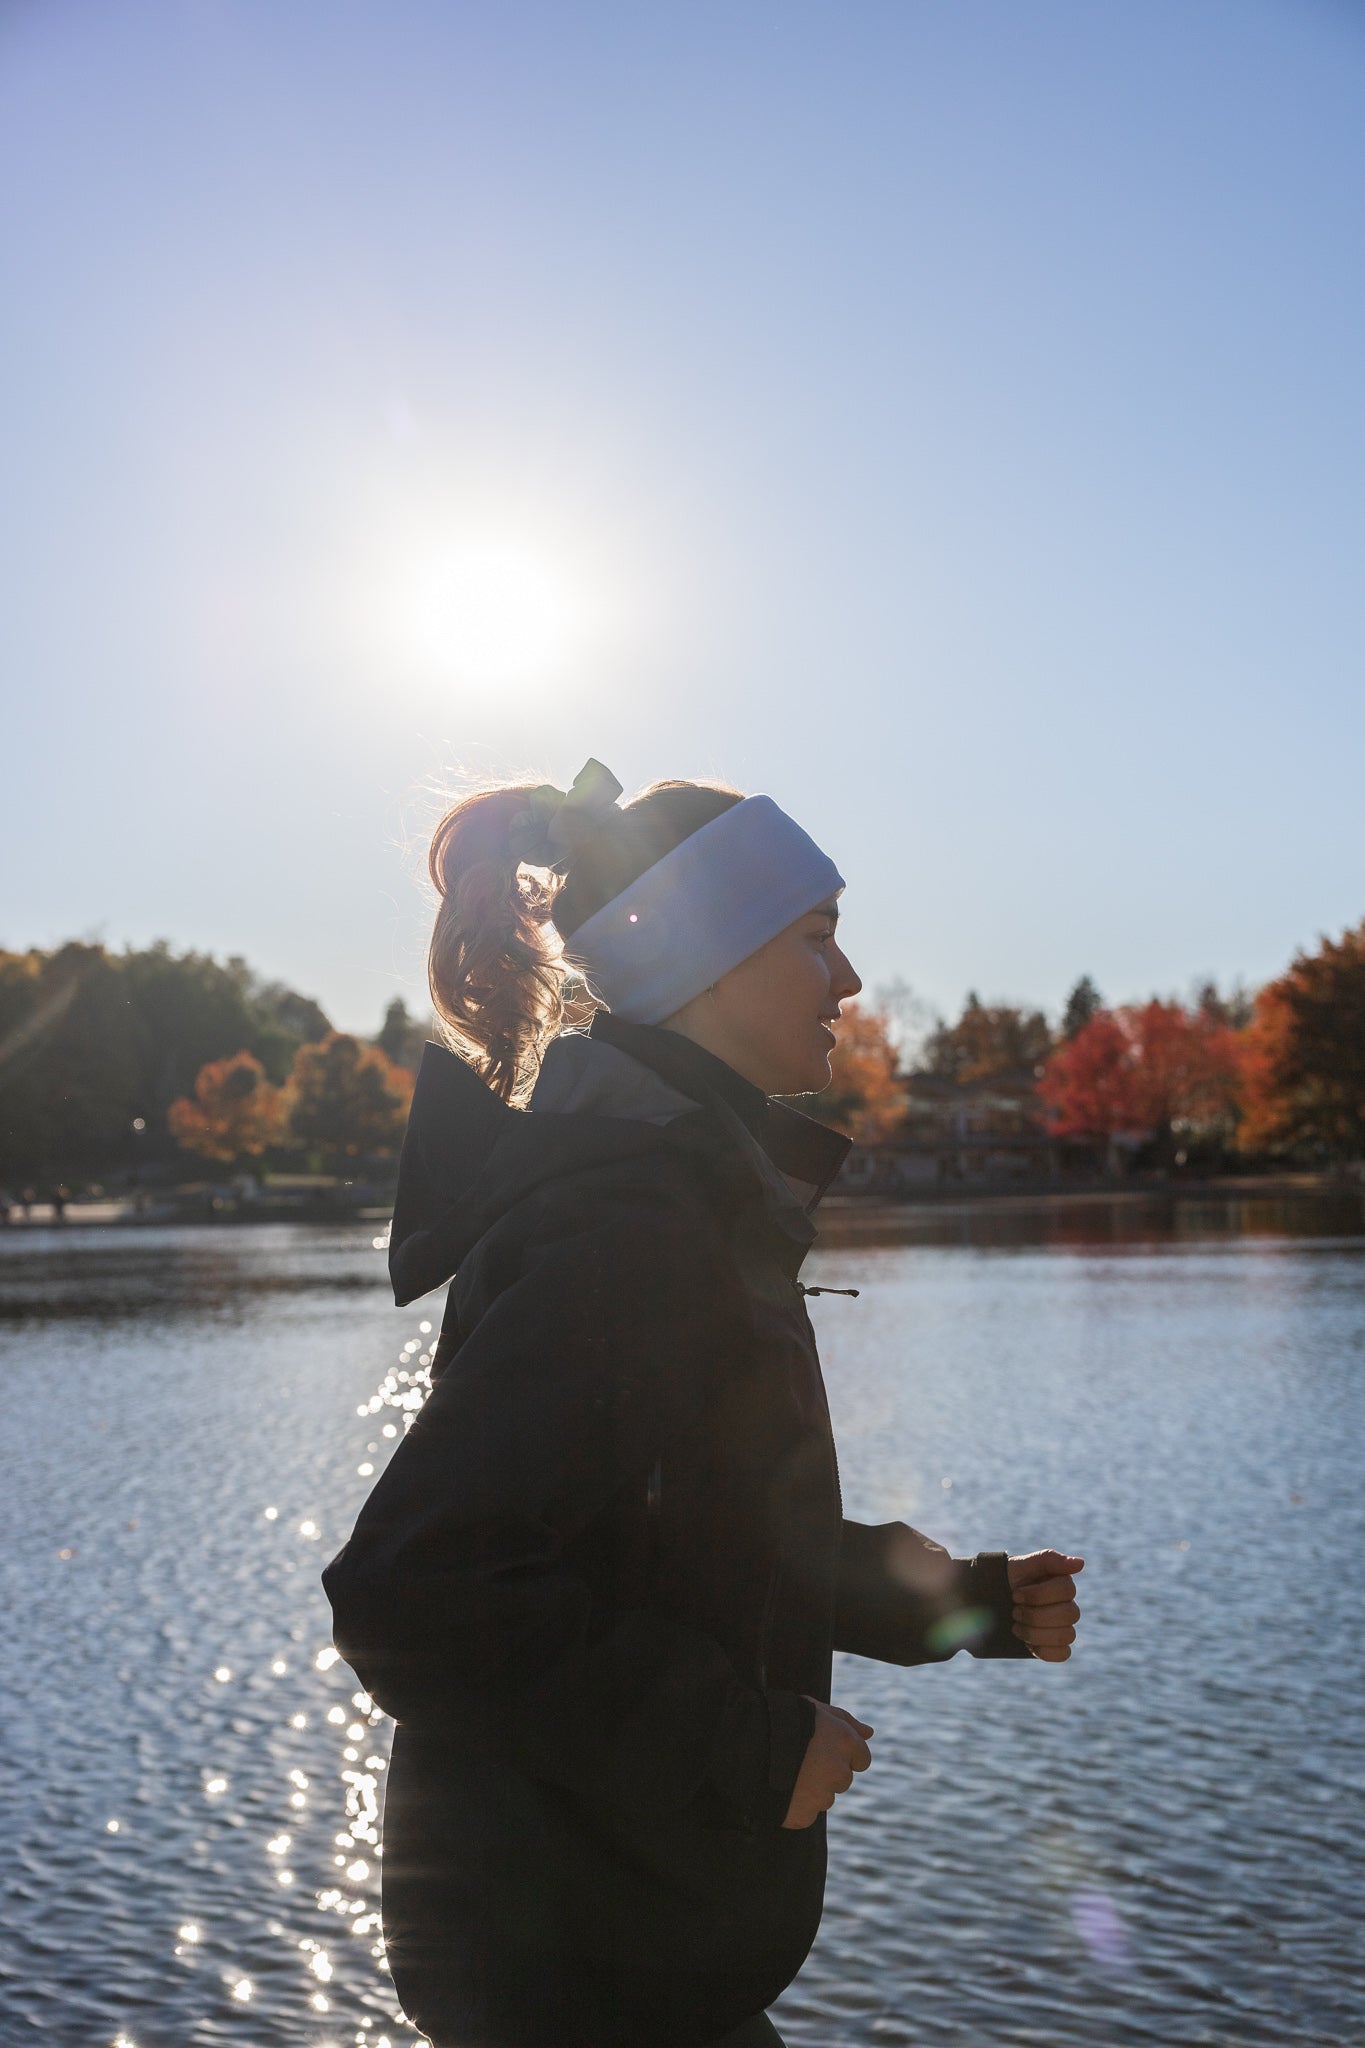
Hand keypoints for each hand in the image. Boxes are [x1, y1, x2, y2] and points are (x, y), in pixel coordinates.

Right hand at [782, 1700, 873, 1828]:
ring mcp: (822, 1796)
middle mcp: (840, 1771)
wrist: (746, 1741)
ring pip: (824, 1797)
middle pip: (842, 1780)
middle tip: (800, 1759)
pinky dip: (796, 1805)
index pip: (862, 1759)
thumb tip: (870, 1733)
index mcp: (846, 1742)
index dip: (844, 1755)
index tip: (824, 1750)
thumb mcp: (816, 1709)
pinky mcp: (804, 1815)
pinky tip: (780, 1788)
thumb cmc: (783, 1719)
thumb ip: (846, 1721)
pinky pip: (807, 1813)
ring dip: (811, 1789)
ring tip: (786, 1771)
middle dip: (827, 1772)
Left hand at [1007, 1549, 1083, 1660]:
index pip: (1067, 1590)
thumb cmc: (1009, 1579)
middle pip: (1069, 1615)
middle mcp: (1068, 1605)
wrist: (990, 1601)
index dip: (1038, 1595)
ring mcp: (1064, 1627)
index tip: (1015, 1594)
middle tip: (1014, 1611)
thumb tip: (1081, 1563)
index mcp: (1062, 1583)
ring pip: (1067, 1635)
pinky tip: (1027, 1643)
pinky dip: (1043, 1650)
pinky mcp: (1057, 1646)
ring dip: (1035, 1632)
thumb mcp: (1023, 1564)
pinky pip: (1063, 1654)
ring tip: (1016, 1626)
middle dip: (1035, 1615)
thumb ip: (1050, 1559)